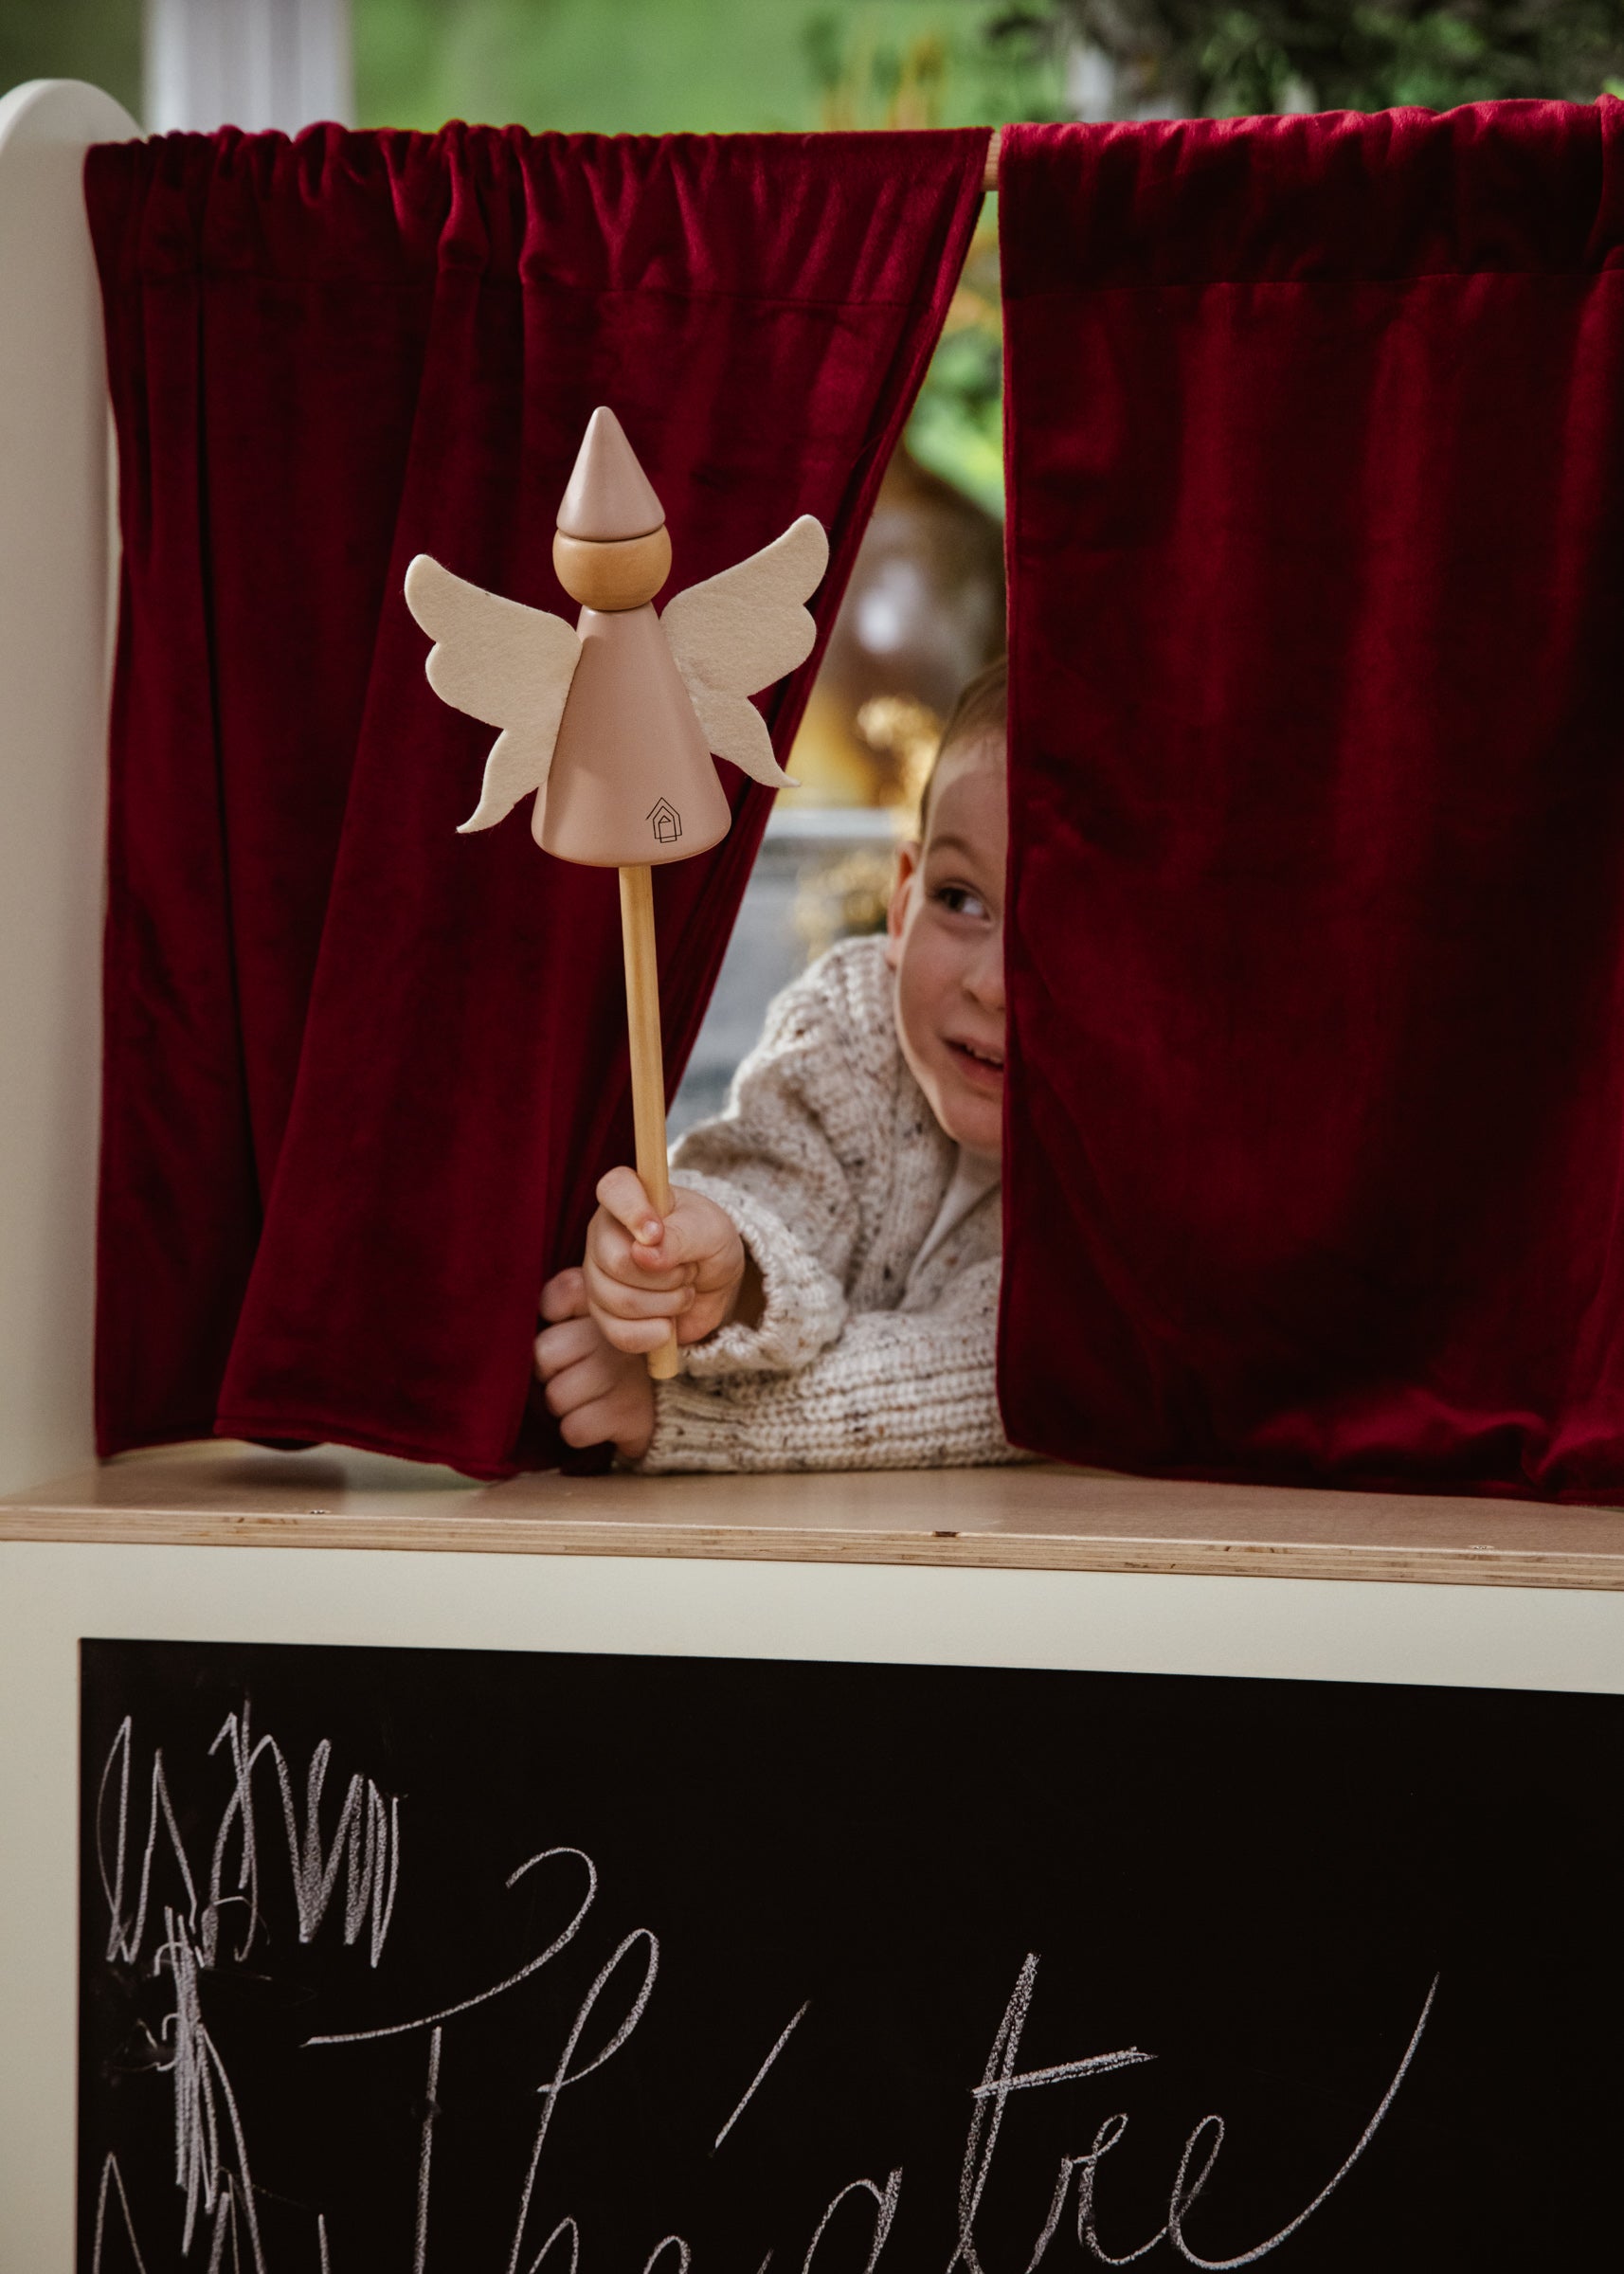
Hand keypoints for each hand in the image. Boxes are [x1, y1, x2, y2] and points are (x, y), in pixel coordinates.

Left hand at [534, 1269, 655, 1458]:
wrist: (680, 1398)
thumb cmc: (623, 1355)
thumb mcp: (605, 1315)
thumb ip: (568, 1297)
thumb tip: (541, 1312)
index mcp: (611, 1303)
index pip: (557, 1297)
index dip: (552, 1315)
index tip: (568, 1325)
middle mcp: (616, 1333)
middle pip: (544, 1353)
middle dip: (552, 1371)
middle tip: (578, 1370)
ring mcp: (620, 1373)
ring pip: (555, 1396)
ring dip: (566, 1404)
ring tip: (592, 1395)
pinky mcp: (624, 1413)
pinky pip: (573, 1428)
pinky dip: (581, 1429)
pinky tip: (600, 1417)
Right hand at [582, 1167, 748, 1354]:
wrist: (713, 1283)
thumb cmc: (708, 1242)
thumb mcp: (711, 1232)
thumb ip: (681, 1236)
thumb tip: (643, 1254)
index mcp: (628, 1197)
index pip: (614, 1188)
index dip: (633, 1211)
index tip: (657, 1232)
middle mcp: (603, 1233)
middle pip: (616, 1262)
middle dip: (667, 1276)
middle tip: (689, 1268)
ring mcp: (597, 1274)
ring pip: (619, 1301)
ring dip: (667, 1304)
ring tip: (683, 1290)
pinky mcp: (603, 1313)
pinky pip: (619, 1333)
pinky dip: (654, 1333)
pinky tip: (668, 1323)